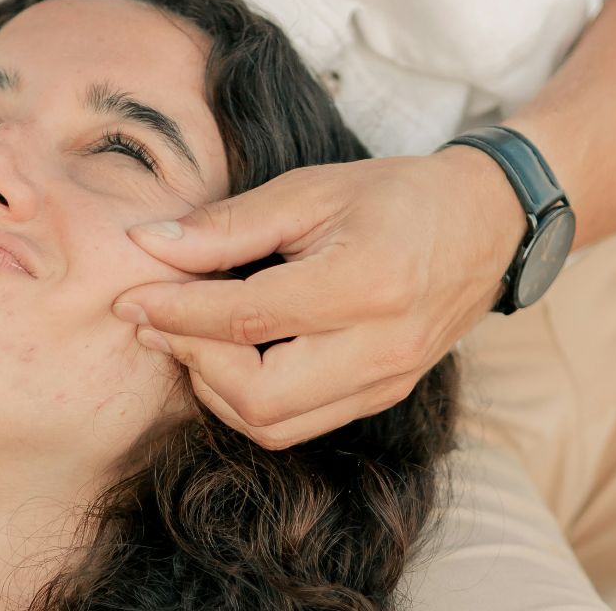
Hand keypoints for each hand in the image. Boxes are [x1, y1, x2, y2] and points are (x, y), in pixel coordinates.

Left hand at [112, 148, 527, 447]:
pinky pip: (300, 423)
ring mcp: (386, 382)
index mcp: (364, 284)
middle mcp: (380, 347)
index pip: (244, 320)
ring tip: (190, 338)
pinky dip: (250, 399)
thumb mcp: (309, 190)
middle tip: (158, 323)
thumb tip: (148, 246)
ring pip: (274, 425)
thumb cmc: (394, 195)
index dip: (174, 313)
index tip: (129, 300)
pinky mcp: (384, 396)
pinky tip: (230, 356)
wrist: (486, 223)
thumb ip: (227, 226)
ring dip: (216, 389)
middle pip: (257, 397)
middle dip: (192, 364)